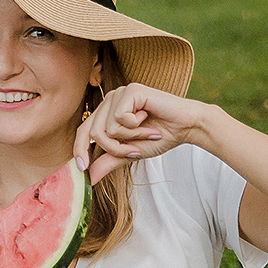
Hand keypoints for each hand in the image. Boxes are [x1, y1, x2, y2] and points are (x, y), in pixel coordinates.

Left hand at [76, 83, 215, 180]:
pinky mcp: (130, 90)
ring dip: (130, 138)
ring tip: (147, 132)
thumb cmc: (161, 136)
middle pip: (95, 133)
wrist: (186, 127)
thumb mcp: (130, 152)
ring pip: (108, 128)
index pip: (84, 131)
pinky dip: (136, 127)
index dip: (80, 150)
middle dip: (116, 148)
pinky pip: (120, 118)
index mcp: (107, 112)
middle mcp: (110, 100)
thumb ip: (109, 160)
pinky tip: (149, 119)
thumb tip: (90, 177)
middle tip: (135, 150)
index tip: (82, 169)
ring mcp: (119, 93)